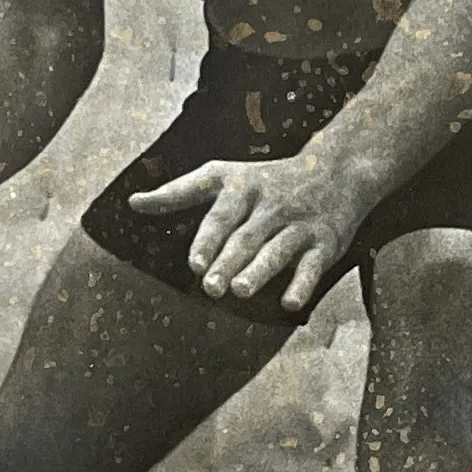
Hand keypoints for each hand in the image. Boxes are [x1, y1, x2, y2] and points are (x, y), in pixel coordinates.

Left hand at [129, 153, 368, 311]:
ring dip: (258, 270)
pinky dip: (302, 283)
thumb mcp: (225, 175)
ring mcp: (299, 224)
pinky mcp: (324, 242)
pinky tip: (289, 302)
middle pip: (246, 237)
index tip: (194, 263)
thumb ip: (179, 192)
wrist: (337, 170)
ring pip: (276, 250)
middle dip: (228, 262)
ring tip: (240, 290)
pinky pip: (312, 265)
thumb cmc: (268, 179)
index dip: (207, 239)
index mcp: (243, 187)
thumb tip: (134, 203)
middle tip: (210, 286)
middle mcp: (270, 205)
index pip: (222, 214)